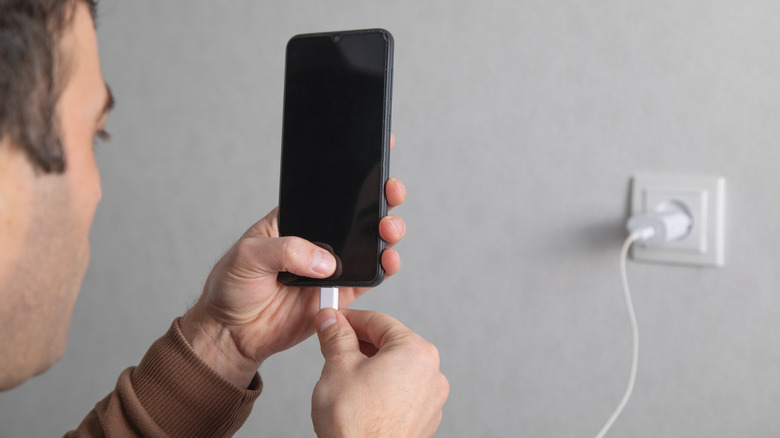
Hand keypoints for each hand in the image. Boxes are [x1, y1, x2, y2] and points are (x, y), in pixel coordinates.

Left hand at [180, 137, 405, 387]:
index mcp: (295, 221)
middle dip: (380, 199)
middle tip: (390, 192)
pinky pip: (369, 278)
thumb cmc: (231, 288)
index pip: (327, 194)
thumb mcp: (248, 256)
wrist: (232, 333)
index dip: (351, 177)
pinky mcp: (340, 294)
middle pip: (358, 214)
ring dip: (387, 232)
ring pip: (370, 244)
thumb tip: (324, 260)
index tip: (372, 161)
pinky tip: (388, 260)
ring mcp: (332, 267)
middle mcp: (318, 240)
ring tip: (389, 228)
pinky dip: (384, 268)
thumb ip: (285, 251)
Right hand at [312, 308, 448, 437]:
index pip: (379, 321)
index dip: (350, 318)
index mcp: (416, 352)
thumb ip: (336, 336)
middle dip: (360, 343)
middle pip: (390, 344)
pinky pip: (402, 392)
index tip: (333, 319)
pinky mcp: (423, 420)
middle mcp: (431, 374)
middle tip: (333, 345)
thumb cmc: (356, 424)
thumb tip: (331, 320)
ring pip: (396, 369)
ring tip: (344, 376)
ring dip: (371, 366)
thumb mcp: (338, 366)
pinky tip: (361, 398)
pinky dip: (382, 388)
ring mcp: (430, 400)